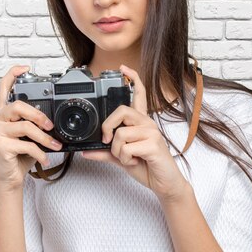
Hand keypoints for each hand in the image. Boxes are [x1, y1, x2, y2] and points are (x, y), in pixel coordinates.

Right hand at [0, 65, 63, 191]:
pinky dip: (40, 152)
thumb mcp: (27, 137)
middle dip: (39, 115)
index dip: (13, 74)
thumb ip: (33, 124)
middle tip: (51, 126)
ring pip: (25, 126)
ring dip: (45, 138)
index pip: (4, 87)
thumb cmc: (18, 157)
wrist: (8, 180)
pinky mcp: (1, 146)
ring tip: (55, 146)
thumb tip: (53, 121)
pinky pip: (26, 144)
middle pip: (18, 105)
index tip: (26, 68)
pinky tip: (44, 158)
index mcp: (3, 114)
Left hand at [81, 65, 189, 202]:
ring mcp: (152, 133)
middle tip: (106, 140)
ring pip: (121, 134)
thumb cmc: (146, 166)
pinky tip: (135, 162)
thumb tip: (86, 151)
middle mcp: (147, 123)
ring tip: (127, 158)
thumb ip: (105, 152)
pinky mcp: (154, 145)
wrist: (165, 184)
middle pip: (121, 111)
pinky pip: (126, 148)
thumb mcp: (120, 158)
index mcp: (140, 122)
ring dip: (117, 151)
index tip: (123, 68)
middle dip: (107, 127)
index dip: (132, 79)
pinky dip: (124, 159)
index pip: (139, 95)